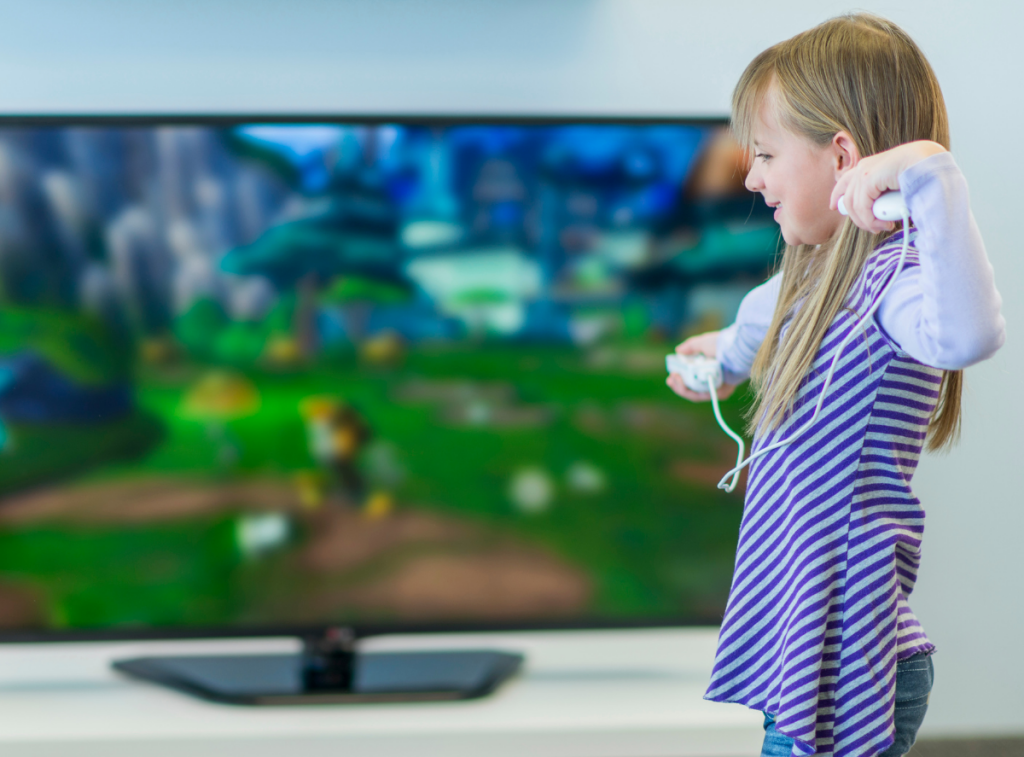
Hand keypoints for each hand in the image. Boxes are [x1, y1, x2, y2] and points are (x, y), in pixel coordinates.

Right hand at [666, 331, 736, 402]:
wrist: (735, 348)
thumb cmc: (722, 343)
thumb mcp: (702, 343)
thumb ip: (690, 347)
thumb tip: (678, 351)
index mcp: (709, 370)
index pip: (692, 379)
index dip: (680, 379)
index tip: (672, 375)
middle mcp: (713, 380)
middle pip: (692, 389)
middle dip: (678, 385)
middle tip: (670, 378)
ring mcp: (717, 388)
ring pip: (694, 394)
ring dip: (681, 388)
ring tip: (674, 378)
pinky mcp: (720, 393)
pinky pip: (701, 396)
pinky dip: (689, 391)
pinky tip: (681, 383)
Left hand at [830, 140, 945, 233]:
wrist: (929, 160)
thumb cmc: (918, 174)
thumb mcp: (893, 185)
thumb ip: (881, 194)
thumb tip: (877, 211)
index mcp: (868, 166)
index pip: (844, 182)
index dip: (837, 196)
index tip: (834, 207)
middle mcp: (863, 167)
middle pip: (847, 199)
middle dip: (858, 218)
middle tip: (875, 229)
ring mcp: (863, 171)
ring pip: (854, 206)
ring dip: (868, 222)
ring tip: (883, 228)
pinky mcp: (868, 178)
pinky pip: (862, 207)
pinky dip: (871, 220)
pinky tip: (885, 224)